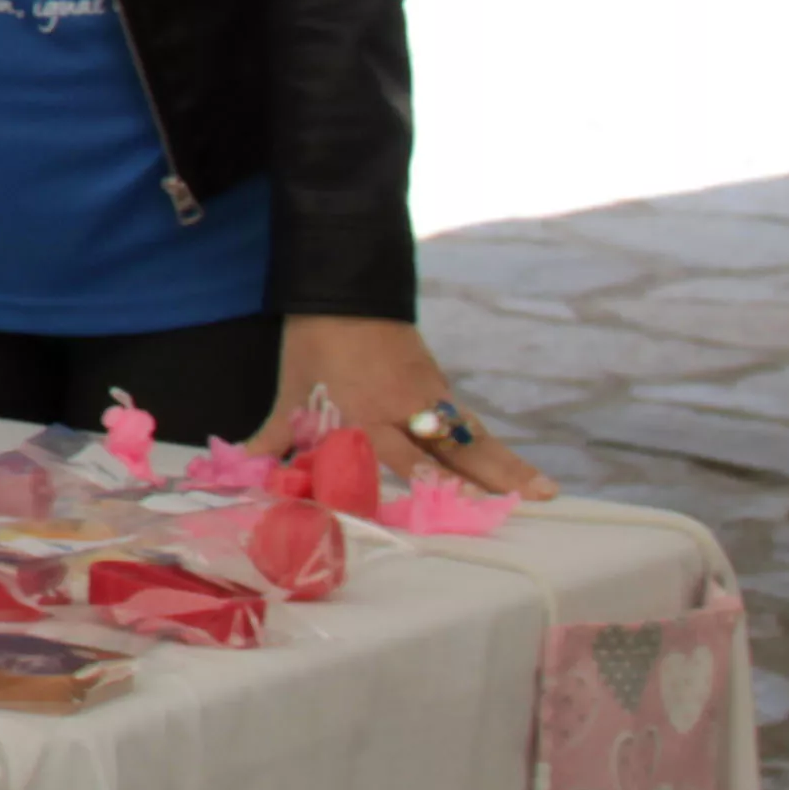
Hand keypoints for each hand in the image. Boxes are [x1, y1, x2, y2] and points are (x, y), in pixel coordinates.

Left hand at [263, 318, 557, 498]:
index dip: (428, 474)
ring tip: (547, 492)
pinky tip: (521, 471)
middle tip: (529, 500)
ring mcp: (428, 395)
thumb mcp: (291, 391)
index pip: (400, 450)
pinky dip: (494, 446)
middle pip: (453, 446)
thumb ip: (272, 436)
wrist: (343, 289)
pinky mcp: (438, 384)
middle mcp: (404, 407)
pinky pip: (470, 423)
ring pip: (472, 436)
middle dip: (491, 475)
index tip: (458, 497)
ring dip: (508, 465)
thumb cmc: (313, 345)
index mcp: (364, 412)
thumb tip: (241, 468)